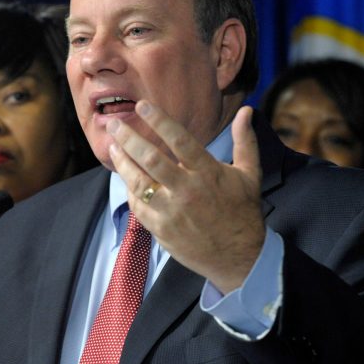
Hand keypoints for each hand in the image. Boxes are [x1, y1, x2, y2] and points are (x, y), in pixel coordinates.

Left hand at [108, 102, 264, 292]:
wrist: (238, 258)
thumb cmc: (243, 212)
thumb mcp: (250, 175)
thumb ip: (245, 141)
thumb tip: (246, 110)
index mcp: (209, 173)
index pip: (180, 141)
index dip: (160, 121)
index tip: (142, 106)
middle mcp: (187, 191)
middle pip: (151, 159)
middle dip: (129, 139)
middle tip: (114, 125)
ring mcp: (172, 211)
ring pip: (138, 182)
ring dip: (122, 163)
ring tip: (113, 147)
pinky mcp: (161, 229)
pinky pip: (138, 205)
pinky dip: (130, 189)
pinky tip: (125, 176)